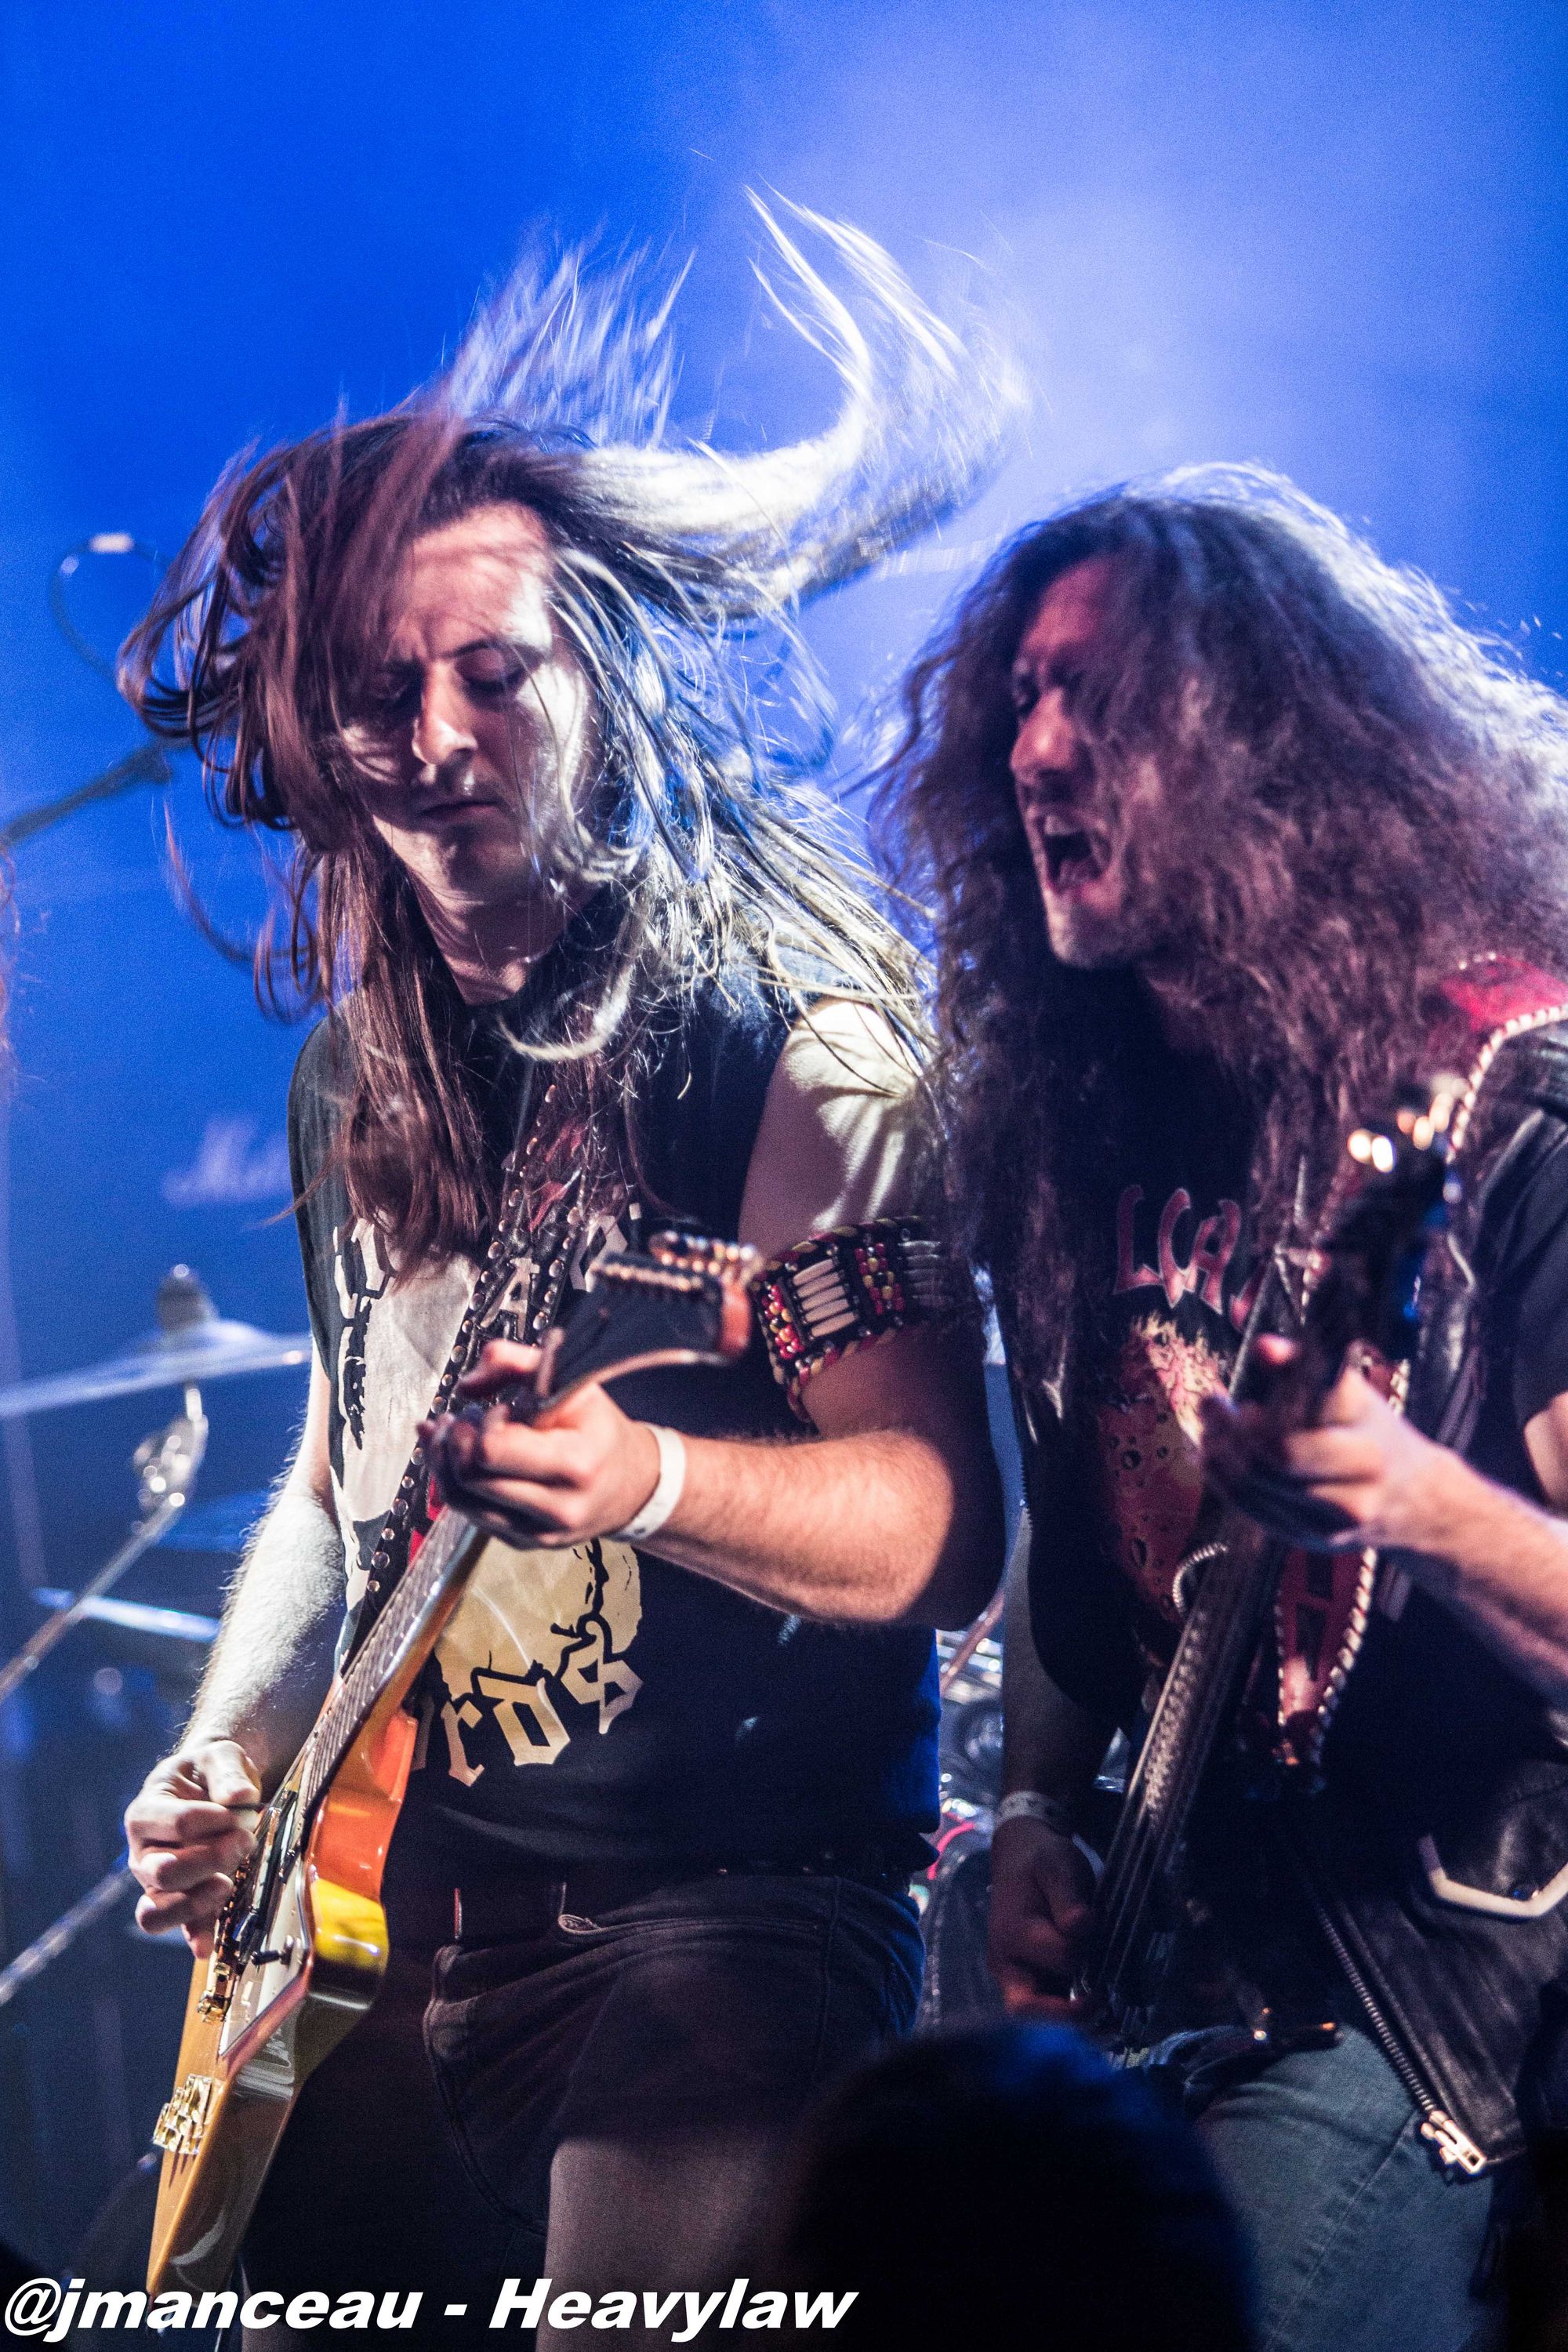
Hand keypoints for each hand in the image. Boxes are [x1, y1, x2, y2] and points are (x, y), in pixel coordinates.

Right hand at [125, 1739, 261, 1956]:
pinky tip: (206, 1945)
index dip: (212, 1820)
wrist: (216, 1790)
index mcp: (146, 1812)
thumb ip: (228, 1771)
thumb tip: (242, 1798)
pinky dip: (193, 1936)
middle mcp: (143, 1852)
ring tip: (227, 1884)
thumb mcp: (220, 1757)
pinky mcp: (180, 1901)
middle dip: (210, 1860)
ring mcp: (157, 1883)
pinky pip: (179, 1927)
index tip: (239, 1811)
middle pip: (164, 1871)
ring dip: (196, 1901)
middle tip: (244, 1841)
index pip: (175, 1824)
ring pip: (157, 1910)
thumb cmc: (212, 1772)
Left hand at [422, 1340, 661, 1548]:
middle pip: (469, 1477)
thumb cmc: (599, 1431)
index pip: (492, 1451)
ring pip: (460, 1499)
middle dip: (456, 1439)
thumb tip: (466, 1384)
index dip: (482, 1424)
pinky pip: (468, 1514)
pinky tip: (459, 1455)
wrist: (631, 1487)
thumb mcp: (574, 1384)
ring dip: (446, 1460)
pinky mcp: (521, 1543)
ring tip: (457, 1432)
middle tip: (467, 1417)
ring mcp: (537, 1533)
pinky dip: (454, 1480)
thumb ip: (519, 1364)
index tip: (497, 1409)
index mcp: (574, 1464)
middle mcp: (556, 1507)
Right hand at [987, 1815, 1094, 2021]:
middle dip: (1068, 2017)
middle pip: (1026, 2011)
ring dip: (1076, 2025)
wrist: (1023, 1860)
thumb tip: (1082, 1925)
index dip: (1086, 1950)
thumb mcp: (1057, 1865)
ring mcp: (1018, 1978)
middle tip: (1104, 2004)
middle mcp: (1008, 1964)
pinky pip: (1050, 2012)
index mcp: (1013, 1932)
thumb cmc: (1041, 1862)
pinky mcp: (1034, 1983)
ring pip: (1038, 2021)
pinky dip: (1076, 2018)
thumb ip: (1068, 1895)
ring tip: (1113, 2018)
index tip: (1100, 1931)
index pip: (1060, 1956)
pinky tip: (1106, 2016)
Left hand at [1201, 1345, 1452, 1554]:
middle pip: (1273, 1464)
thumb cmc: (1369, 1429)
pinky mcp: (1309, 1540)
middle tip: (1210, 1404)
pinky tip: (1213, 1457)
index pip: (1294, 1439)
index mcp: (1366, 1444)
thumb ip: (1302, 1363)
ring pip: (1256, 1490)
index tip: (1236, 1397)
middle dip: (1230, 1432)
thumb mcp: (1349, 1391)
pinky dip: (1225, 1481)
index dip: (1253, 1421)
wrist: (1412, 1497)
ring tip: (1208, 1428)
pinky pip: (1254, 1512)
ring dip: (1219, 1456)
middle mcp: (1354, 1488)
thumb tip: (1260, 1341)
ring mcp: (1332, 1522)